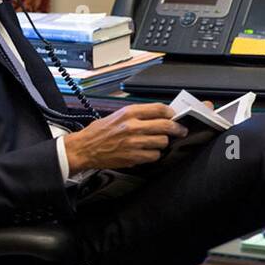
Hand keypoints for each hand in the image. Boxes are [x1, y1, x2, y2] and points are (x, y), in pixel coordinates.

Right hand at [63, 103, 187, 172]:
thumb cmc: (99, 132)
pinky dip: (153, 154)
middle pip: (166, 125)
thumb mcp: (117, 115)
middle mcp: (133, 126)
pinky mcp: (133, 156)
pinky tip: (147, 152)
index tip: (174, 116)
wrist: (84, 148)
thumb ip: (138, 115)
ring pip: (162, 141)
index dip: (171, 112)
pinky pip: (154, 155)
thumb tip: (159, 115)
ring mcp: (134, 142)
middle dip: (177, 128)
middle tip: (180, 130)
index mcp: (129, 112)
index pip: (159, 108)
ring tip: (155, 142)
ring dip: (162, 143)